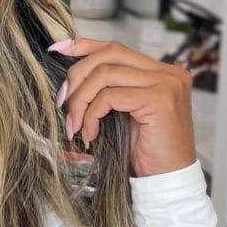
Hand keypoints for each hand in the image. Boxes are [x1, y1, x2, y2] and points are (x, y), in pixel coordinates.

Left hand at [47, 37, 196, 177]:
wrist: (167, 180)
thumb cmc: (144, 150)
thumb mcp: (122, 112)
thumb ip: (108, 89)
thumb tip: (70, 77)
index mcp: (161, 71)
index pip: (116, 48)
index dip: (85, 46)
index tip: (58, 50)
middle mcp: (168, 72)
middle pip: (109, 54)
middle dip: (77, 75)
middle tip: (62, 102)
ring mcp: (166, 84)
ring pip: (105, 75)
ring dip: (80, 100)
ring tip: (74, 124)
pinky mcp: (159, 100)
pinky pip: (109, 97)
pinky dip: (91, 115)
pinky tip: (90, 134)